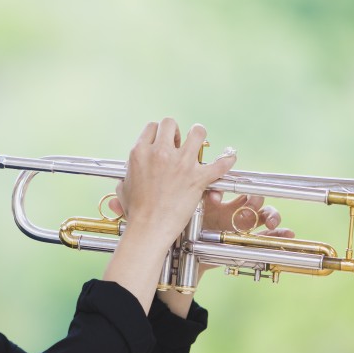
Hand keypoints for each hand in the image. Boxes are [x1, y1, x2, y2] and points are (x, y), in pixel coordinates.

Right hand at [112, 119, 237, 245]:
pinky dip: (227, 160)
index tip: (163, 142)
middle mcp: (160, 153)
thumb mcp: (124, 189)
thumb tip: (126, 176)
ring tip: (199, 142)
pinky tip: (230, 157)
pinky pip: (220, 163)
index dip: (159, 134)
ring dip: (198, 135)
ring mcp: (180, 164)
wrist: (148, 228)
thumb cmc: (135, 212)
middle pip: (170, 123)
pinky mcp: (197, 178)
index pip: (152, 128)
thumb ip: (126, 176)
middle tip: (178, 143)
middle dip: (175, 131)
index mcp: (140, 152)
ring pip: (197, 132)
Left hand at [200, 190, 295, 238]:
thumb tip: (213, 192)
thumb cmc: (195, 230)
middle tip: (250, 206)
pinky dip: (280, 235)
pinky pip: (269, 237)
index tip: (223, 196)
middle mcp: (238, 213)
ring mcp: (246, 227)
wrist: (193, 253)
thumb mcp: (197, 213)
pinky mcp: (251, 241)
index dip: (236, 188)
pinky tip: (288, 234)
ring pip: (266, 216)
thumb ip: (205, 200)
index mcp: (226, 203)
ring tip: (272, 222)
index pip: (240, 188)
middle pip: (256, 200)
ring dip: (273, 216)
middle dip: (255, 201)